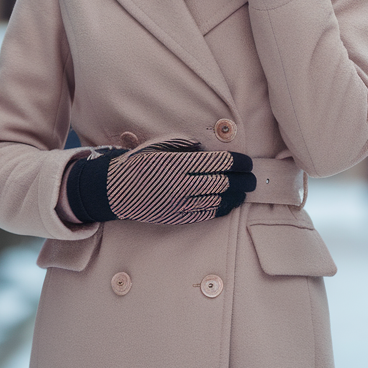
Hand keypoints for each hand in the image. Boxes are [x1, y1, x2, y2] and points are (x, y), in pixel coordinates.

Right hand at [65, 137, 255, 224]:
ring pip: (217, 200)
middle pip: (223, 182)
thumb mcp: (159, 150)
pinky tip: (230, 204)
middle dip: (243, 180)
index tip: (247, 162)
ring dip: (236, 196)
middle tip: (253, 177)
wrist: (114, 191)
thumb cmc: (137, 165)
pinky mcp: (176, 217)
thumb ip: (184, 150)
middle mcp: (179, 184)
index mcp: (176, 163)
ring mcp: (178, 203)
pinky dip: (222, 209)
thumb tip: (209, 152)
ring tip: (246, 191)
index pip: (218, 162)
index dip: (238, 163)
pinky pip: (205, 214)